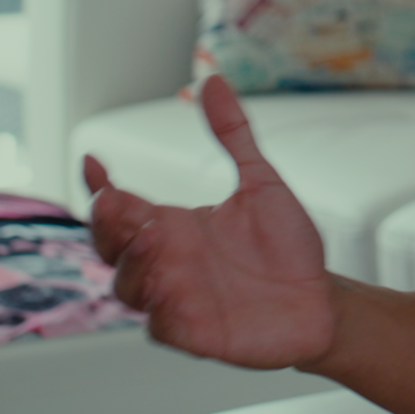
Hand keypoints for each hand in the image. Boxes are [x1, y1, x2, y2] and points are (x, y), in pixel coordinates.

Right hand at [83, 75, 336, 369]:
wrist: (321, 302)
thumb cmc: (288, 249)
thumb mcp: (262, 184)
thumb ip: (234, 134)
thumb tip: (214, 82)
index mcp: (174, 226)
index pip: (120, 206)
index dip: (99, 185)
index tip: (93, 160)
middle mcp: (167, 260)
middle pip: (110, 245)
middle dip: (106, 225)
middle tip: (116, 203)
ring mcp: (175, 297)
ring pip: (127, 285)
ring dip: (131, 264)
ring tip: (150, 241)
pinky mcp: (191, 332)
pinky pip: (159, 325)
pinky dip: (158, 309)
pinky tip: (167, 290)